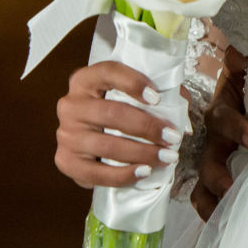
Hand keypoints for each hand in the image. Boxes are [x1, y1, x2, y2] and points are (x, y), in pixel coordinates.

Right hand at [53, 60, 180, 188]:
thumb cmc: (114, 113)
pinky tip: (144, 172)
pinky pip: (97, 173)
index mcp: (84, 80)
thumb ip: (154, 95)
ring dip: (142, 153)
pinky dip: (123, 175)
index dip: (133, 82)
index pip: (108, 72)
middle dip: (147, 127)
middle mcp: (70, 105)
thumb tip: (182, 112)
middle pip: (112, 113)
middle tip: (172, 137)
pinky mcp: (66, 162)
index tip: (157, 97)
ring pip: (107, 145)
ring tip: (167, 157)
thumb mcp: (129, 96)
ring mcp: (65, 135)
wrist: (87, 142)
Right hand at [192, 46, 247, 219]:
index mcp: (222, 113)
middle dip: (218, 174)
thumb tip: (237, 50)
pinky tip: (222, 228)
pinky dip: (212, 213)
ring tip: (225, 217)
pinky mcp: (217, 178)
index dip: (237, 127)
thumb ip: (244, 62)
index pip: (224, 119)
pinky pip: (206, 198)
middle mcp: (213, 139)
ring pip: (204, 182)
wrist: (247, 98)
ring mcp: (213, 160)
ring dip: (212, 199)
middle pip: (208, 158)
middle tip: (230, 186)